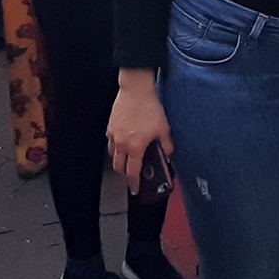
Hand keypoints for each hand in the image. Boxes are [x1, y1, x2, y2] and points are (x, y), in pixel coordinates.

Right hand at [107, 72, 173, 192]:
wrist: (135, 90)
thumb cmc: (149, 107)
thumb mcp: (163, 128)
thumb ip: (167, 145)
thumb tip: (169, 154)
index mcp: (135, 147)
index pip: (132, 172)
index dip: (134, 183)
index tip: (135, 188)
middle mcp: (122, 143)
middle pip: (119, 167)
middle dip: (125, 173)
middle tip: (131, 174)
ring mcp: (114, 135)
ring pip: (112, 155)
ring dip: (119, 159)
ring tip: (128, 157)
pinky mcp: (110, 126)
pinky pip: (110, 141)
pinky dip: (115, 145)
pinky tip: (123, 140)